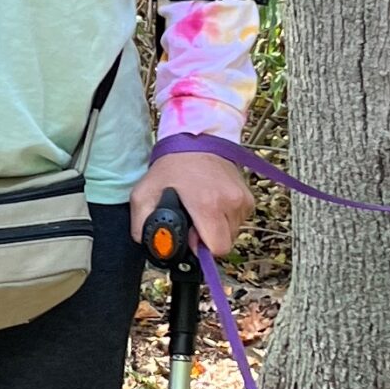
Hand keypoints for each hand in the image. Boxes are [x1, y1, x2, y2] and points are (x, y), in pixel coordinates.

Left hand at [129, 153, 252, 256]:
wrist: (197, 139)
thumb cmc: (173, 165)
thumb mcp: (145, 192)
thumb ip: (141, 223)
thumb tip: (149, 244)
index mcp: (207, 205)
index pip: (217, 249)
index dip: (201, 248)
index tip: (191, 237)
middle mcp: (229, 203)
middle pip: (225, 244)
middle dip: (208, 239)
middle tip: (194, 222)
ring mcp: (242, 200)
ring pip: (233, 233)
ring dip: (218, 228)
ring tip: (203, 209)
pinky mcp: (248, 197)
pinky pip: (239, 221)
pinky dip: (226, 218)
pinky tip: (214, 203)